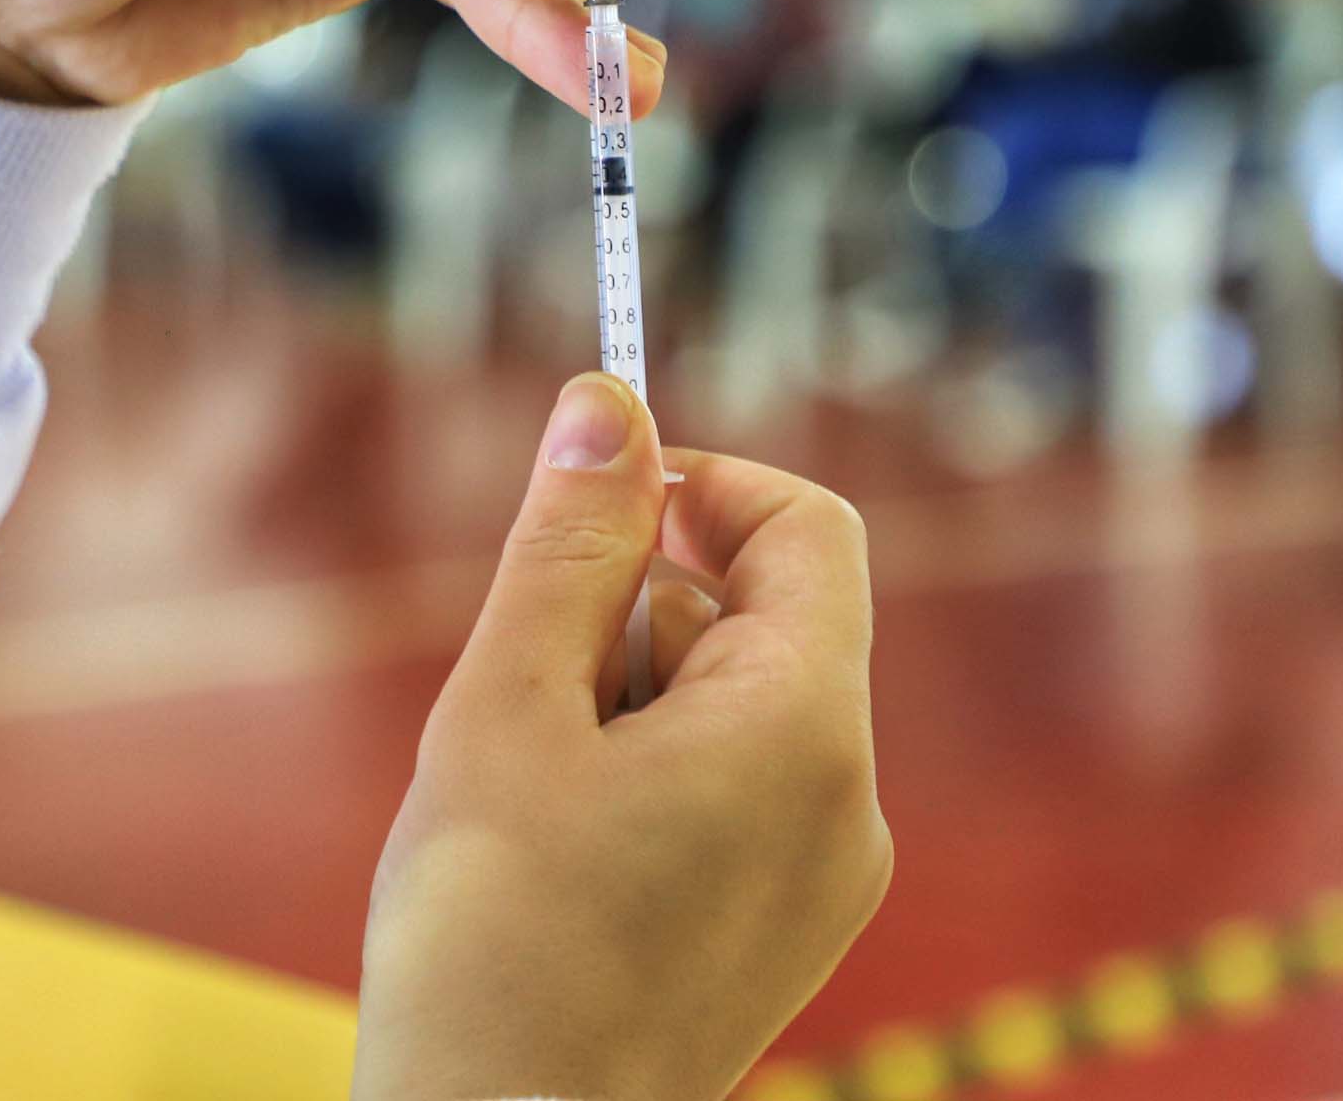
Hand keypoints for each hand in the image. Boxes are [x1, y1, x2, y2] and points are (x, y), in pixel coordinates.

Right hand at [355, 377, 890, 1100]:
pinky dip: (643, 780)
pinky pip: (730, 793)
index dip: (704, 484)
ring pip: (731, 707)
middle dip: (632, 612)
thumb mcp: (509, 707)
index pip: (810, 526)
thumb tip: (608, 399)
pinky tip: (557, 857)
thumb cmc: (493, 943)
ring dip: (625, 702)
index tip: (593, 502)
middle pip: (759, 616)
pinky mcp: (781, 934)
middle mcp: (849, 801)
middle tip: (519, 694)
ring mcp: (824, 879)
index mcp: (804, 730)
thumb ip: (569, 545)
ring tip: (527, 799)